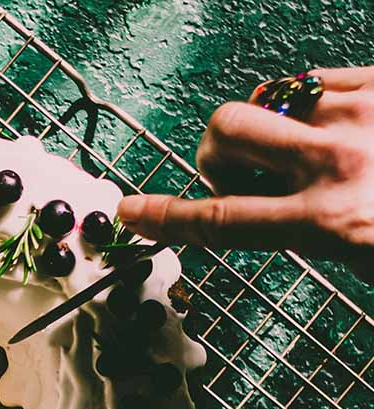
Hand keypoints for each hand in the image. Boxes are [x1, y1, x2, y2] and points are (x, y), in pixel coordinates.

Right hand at [117, 66, 373, 278]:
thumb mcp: (357, 255)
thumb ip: (304, 226)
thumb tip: (262, 197)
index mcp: (330, 221)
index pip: (219, 219)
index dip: (166, 217)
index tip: (133, 212)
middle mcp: (338, 161)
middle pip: (226, 132)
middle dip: (218, 151)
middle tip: (245, 173)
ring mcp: (361, 112)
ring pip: (267, 98)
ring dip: (268, 126)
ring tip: (304, 150)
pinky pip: (314, 77)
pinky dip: (308, 103)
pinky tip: (335, 127)